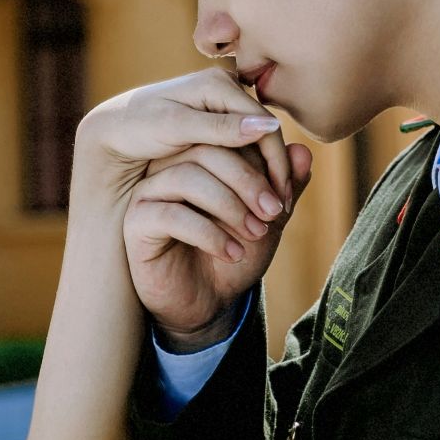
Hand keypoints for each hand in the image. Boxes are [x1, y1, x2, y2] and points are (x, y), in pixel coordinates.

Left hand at [74, 68, 293, 202]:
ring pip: (256, 144)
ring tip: (270, 211)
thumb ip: (218, 128)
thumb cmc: (137, 129)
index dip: (276, 163)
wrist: (112, 132)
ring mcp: (221, 105)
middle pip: (264, 134)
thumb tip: (266, 127)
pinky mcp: (215, 121)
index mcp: (218, 83)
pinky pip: (243, 149)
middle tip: (279, 211)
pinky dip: (251, 174)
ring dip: (266, 177)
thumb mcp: (175, 128)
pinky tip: (253, 199)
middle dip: (275, 173)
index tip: (279, 199)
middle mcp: (225, 88)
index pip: (263, 124)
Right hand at [125, 141, 314, 347]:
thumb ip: (284, 186)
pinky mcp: (136, 224)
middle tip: (274, 214)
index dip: (262, 160)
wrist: (208, 303)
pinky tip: (232, 253)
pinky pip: (170, 214)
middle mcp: (168, 167)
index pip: (226, 136)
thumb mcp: (268, 219)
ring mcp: (148, 193)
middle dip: (248, 181)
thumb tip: (303, 151)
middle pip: (205, 150)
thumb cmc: (234, 254)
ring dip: (230, 206)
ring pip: (186, 177)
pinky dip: (209, 233)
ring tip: (256, 234)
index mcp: (197, 157)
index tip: (285, 197)